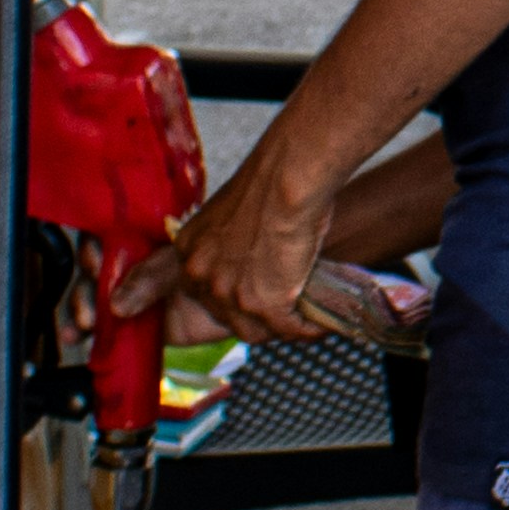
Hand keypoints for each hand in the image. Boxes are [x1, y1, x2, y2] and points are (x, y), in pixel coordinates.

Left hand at [110, 121, 348, 344]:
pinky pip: (288, 330)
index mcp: (188, 250)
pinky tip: (320, 324)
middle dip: (253, 315)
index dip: (229, 296)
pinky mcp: (262, 304)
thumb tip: (253, 258)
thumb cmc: (270, 183)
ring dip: (279, 327)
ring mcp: (228, 293)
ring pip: (254, 331)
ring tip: (302, 319)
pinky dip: (307, 329)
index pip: (202, 291)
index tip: (248, 295)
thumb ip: (230, 241)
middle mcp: (200, 275)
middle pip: (225, 316)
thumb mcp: (231, 213)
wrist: (288, 178)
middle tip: (280, 307)